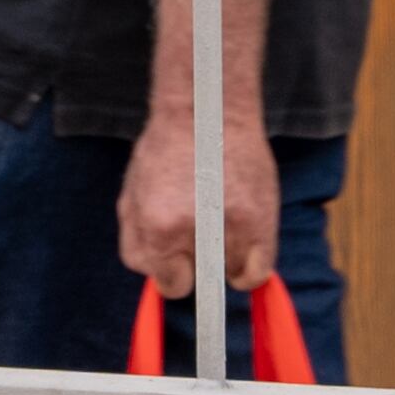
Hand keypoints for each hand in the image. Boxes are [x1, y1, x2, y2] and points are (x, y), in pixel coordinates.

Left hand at [118, 101, 281, 302]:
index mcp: (158, 228)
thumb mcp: (132, 199)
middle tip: (198, 230)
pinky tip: (244, 243)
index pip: (172, 284)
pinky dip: (251, 266)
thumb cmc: (166, 151)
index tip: (179, 254)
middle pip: (201, 281)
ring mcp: (233, 225)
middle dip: (197, 260)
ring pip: (230, 275)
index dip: (175, 270)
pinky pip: (258, 272)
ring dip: (225, 257)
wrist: (207, 110)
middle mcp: (196, 231)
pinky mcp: (262, 218)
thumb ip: (139, 247)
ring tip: (221, 224)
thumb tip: (161, 282)